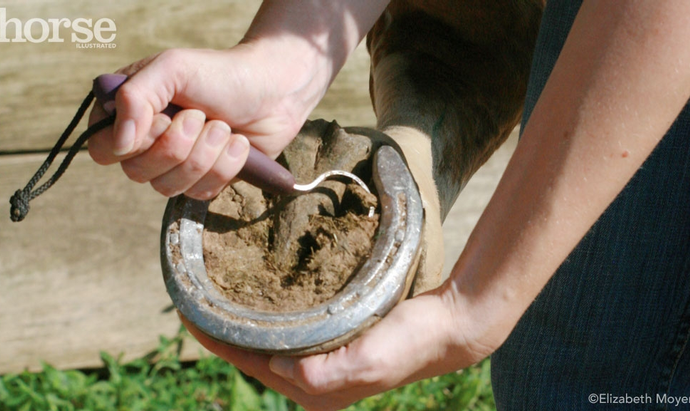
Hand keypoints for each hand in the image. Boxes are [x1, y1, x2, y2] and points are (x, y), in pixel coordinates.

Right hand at [87, 46, 316, 199]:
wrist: (274, 91)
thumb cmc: (221, 74)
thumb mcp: (172, 68)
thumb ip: (136, 97)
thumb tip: (120, 144)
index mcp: (129, 113)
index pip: (103, 149)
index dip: (134, 142)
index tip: (164, 118)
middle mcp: (147, 143)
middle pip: (136, 172)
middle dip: (177, 145)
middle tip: (201, 116)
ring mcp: (176, 166)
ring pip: (168, 187)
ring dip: (204, 154)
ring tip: (224, 127)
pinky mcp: (205, 182)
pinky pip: (200, 193)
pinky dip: (225, 166)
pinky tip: (238, 144)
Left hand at [180, 286, 495, 410]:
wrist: (448, 328)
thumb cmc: (411, 343)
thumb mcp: (369, 360)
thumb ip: (325, 372)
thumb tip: (281, 367)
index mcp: (315, 391)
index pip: (252, 363)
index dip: (218, 340)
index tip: (188, 311)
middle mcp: (314, 383)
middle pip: (255, 354)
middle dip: (224, 331)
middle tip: (197, 297)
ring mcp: (323, 365)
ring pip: (270, 342)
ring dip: (244, 322)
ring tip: (220, 295)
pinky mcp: (334, 346)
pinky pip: (290, 331)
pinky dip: (269, 316)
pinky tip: (261, 298)